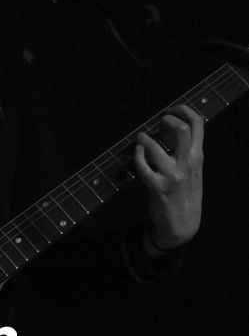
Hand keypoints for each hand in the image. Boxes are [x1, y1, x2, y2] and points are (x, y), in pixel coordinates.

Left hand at [134, 103, 203, 249]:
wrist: (182, 225)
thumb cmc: (185, 195)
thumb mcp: (194, 171)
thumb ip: (187, 152)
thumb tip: (171, 129)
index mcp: (198, 157)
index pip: (197, 124)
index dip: (183, 109)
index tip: (171, 110)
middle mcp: (188, 163)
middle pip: (182, 130)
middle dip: (167, 120)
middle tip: (158, 122)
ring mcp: (173, 176)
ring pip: (156, 148)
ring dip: (144, 139)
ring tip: (139, 138)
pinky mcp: (158, 188)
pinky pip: (143, 167)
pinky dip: (137, 157)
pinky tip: (136, 154)